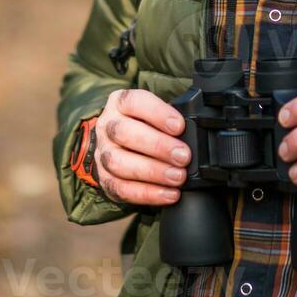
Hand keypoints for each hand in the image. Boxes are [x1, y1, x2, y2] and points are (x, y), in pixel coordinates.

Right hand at [94, 89, 189, 206]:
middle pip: (125, 133)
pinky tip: (168, 194)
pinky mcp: (104, 179)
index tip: (179, 126)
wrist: (122, 144)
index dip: (157, 113)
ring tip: (178, 177)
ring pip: (119, 163)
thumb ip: (171, 119)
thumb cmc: (146, 125)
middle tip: (183, 156)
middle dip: (158, 146)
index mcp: (119, 103)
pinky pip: (121, 189)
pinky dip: (147, 194)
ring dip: (152, 172)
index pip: (134, 102)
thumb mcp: (156, 113)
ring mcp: (102, 153)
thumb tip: (195, 132)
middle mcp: (107, 126)